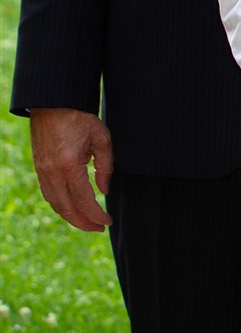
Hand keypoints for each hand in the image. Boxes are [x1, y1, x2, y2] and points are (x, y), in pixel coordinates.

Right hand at [29, 108, 112, 231]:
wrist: (53, 104)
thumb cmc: (80, 118)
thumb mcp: (102, 138)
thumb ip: (105, 166)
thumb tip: (104, 190)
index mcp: (69, 166)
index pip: (84, 201)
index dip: (96, 215)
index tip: (108, 222)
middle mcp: (53, 174)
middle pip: (67, 209)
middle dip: (84, 223)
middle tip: (100, 228)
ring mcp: (43, 173)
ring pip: (56, 205)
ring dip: (72, 217)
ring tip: (88, 222)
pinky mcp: (40, 169)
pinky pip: (49, 195)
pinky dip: (61, 206)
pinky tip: (72, 207)